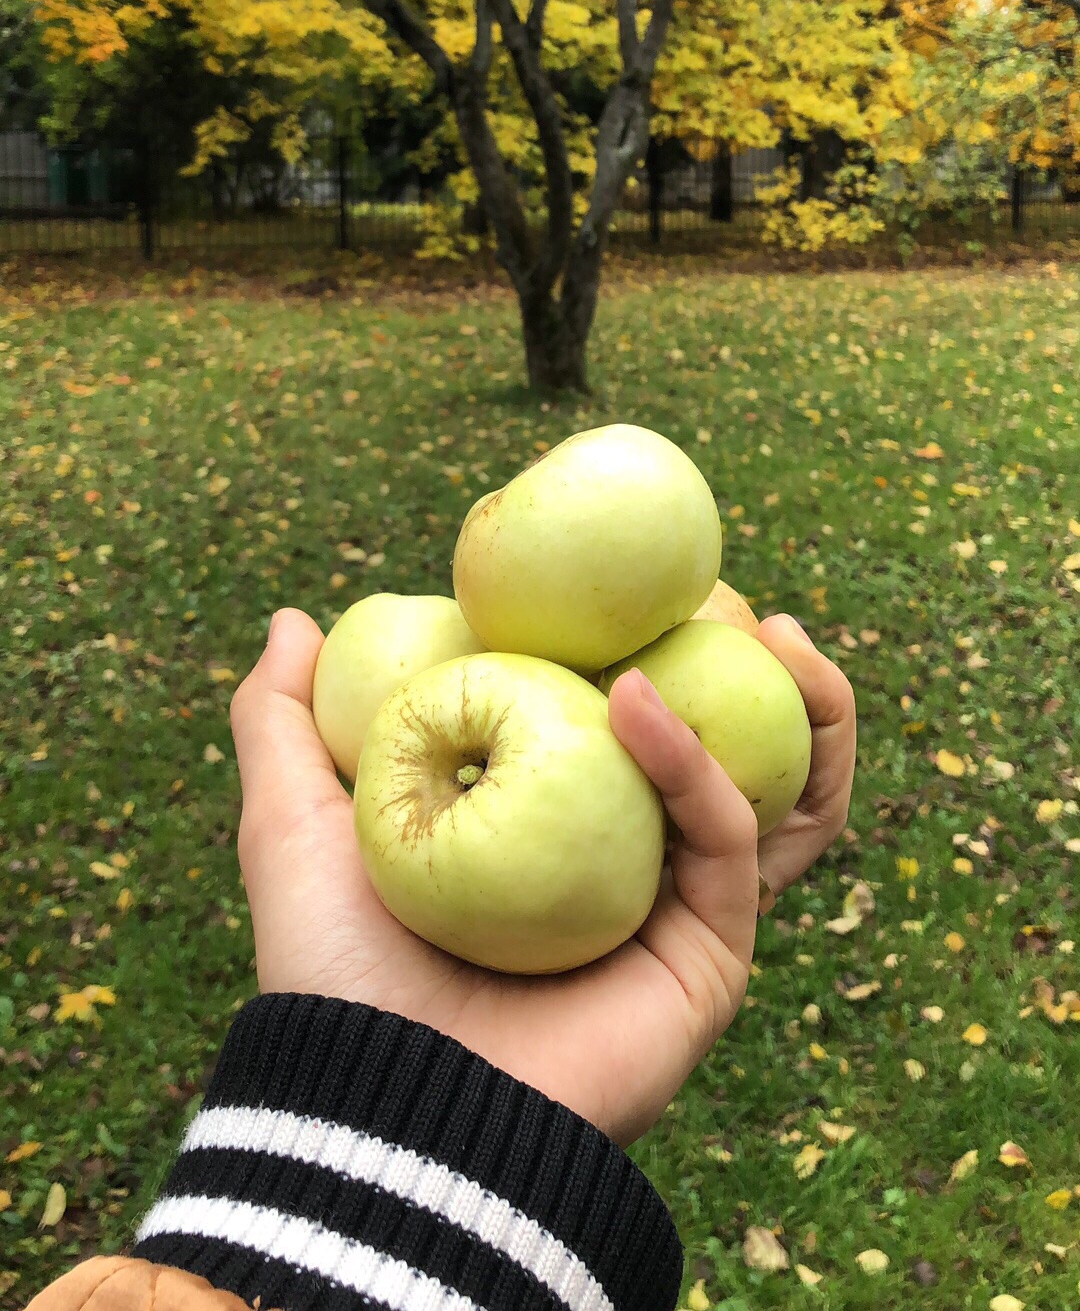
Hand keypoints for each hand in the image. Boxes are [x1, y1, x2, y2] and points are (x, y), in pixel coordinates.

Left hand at [230, 608, 854, 1146]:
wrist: (379, 1099)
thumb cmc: (336, 966)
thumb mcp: (292, 823)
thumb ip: (284, 723)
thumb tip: (294, 619)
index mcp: (552, 828)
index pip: (626, 722)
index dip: (653, 642)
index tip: (641, 571)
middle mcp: (627, 864)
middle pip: (730, 752)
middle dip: (765, 673)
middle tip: (744, 600)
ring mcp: (674, 909)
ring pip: (776, 797)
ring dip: (803, 712)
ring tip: (770, 630)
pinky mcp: (708, 955)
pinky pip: (728, 842)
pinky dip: (697, 765)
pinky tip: (637, 703)